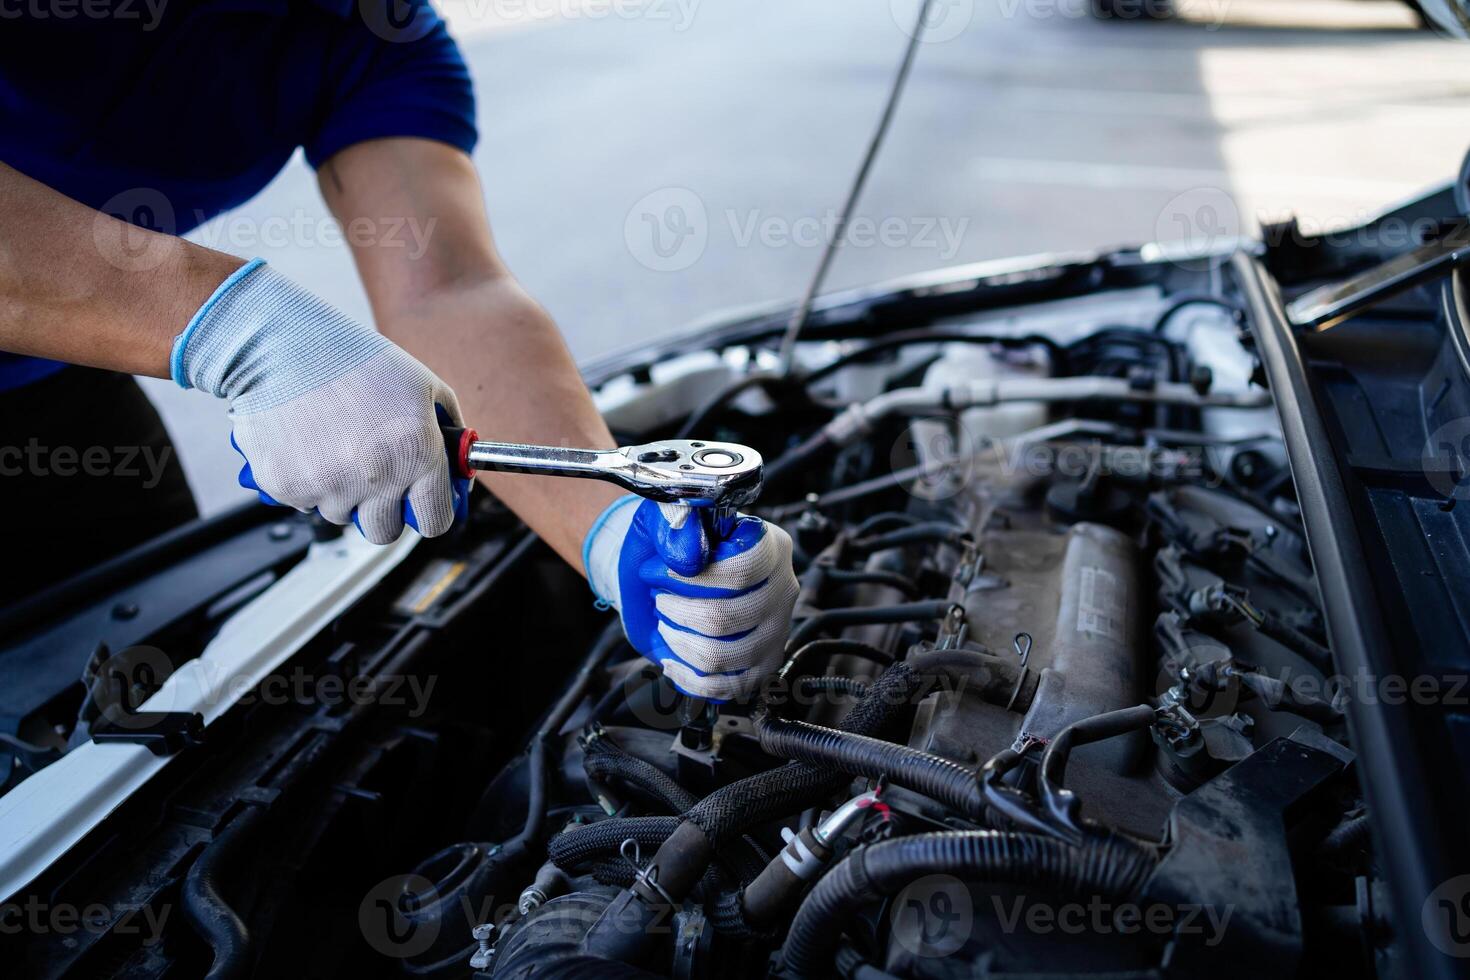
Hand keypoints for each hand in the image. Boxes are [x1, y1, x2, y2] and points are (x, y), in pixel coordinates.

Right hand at [172, 259, 469, 542]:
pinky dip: (307, 482)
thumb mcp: (422, 383)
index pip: (436, 521)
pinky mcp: (287, 487)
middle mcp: (375, 477)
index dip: (429, 512)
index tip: (421, 503)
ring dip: (342, 493)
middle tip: (374, 478)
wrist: (280, 345)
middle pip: (385, 531)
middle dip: (384, 511)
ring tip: (335, 446)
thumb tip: (460, 462)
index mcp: (416, 453)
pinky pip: (304, 503)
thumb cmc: (352, 358)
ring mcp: (328, 486)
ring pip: (342, 516)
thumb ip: (449, 427)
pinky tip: (307, 445)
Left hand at [583, 496, 798, 700]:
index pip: (742, 570)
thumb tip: (690, 556)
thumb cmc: (670, 544)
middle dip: (677, 612)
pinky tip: (674, 657)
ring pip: (721, 656)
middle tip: (660, 599)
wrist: (662, 574)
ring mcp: (775, 631)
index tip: (660, 573)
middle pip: (726, 618)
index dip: (692, 578)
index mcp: (769, 546)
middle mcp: (781, 589)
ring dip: (679, 642)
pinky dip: (688, 676)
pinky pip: (725, 687)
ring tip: (668, 623)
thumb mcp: (665, 517)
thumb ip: (676, 524)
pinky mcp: (761, 666)